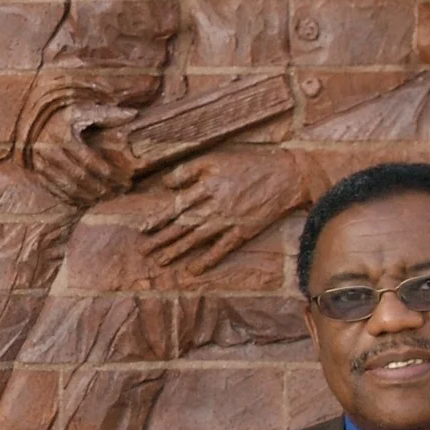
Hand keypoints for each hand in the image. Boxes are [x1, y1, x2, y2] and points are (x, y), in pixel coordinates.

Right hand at [26, 101, 137, 208]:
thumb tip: (132, 114)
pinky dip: (71, 198)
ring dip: (88, 196)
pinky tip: (85, 201)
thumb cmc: (59, 112)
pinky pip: (54, 190)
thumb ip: (106, 113)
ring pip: (67, 187)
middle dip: (101, 189)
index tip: (124, 180)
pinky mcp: (34, 171)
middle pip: (80, 178)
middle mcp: (49, 152)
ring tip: (104, 198)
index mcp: (62, 136)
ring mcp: (39, 164)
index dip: (109, 174)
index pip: (90, 161)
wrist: (27, 118)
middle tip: (117, 193)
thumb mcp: (81, 108)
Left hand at [139, 146, 304, 272]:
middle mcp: (214, 205)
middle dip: (161, 239)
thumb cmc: (249, 164)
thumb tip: (167, 185)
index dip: (158, 218)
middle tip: (143, 251)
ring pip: (197, 239)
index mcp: (206, 185)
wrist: (287, 175)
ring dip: (177, 251)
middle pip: (182, 225)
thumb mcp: (217, 158)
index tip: (142, 228)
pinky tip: (193, 270)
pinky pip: (222, 249)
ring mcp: (229, 220)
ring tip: (160, 261)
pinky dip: (207, 260)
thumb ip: (189, 170)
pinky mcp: (243, 231)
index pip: (176, 205)